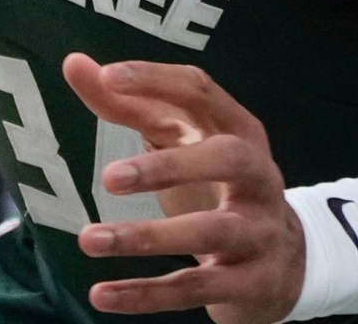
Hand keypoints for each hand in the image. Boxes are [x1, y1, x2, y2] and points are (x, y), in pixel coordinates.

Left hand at [63, 54, 303, 323]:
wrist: (283, 264)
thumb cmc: (215, 187)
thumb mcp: (180, 142)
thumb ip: (128, 105)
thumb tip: (74, 63)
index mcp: (239, 129)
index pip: (202, 91)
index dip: (156, 81)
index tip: (107, 77)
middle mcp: (259, 175)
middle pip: (227, 158)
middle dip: (169, 167)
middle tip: (109, 177)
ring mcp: (261, 230)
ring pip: (211, 231)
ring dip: (147, 237)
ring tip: (89, 239)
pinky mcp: (252, 281)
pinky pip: (197, 287)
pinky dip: (147, 293)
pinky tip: (102, 294)